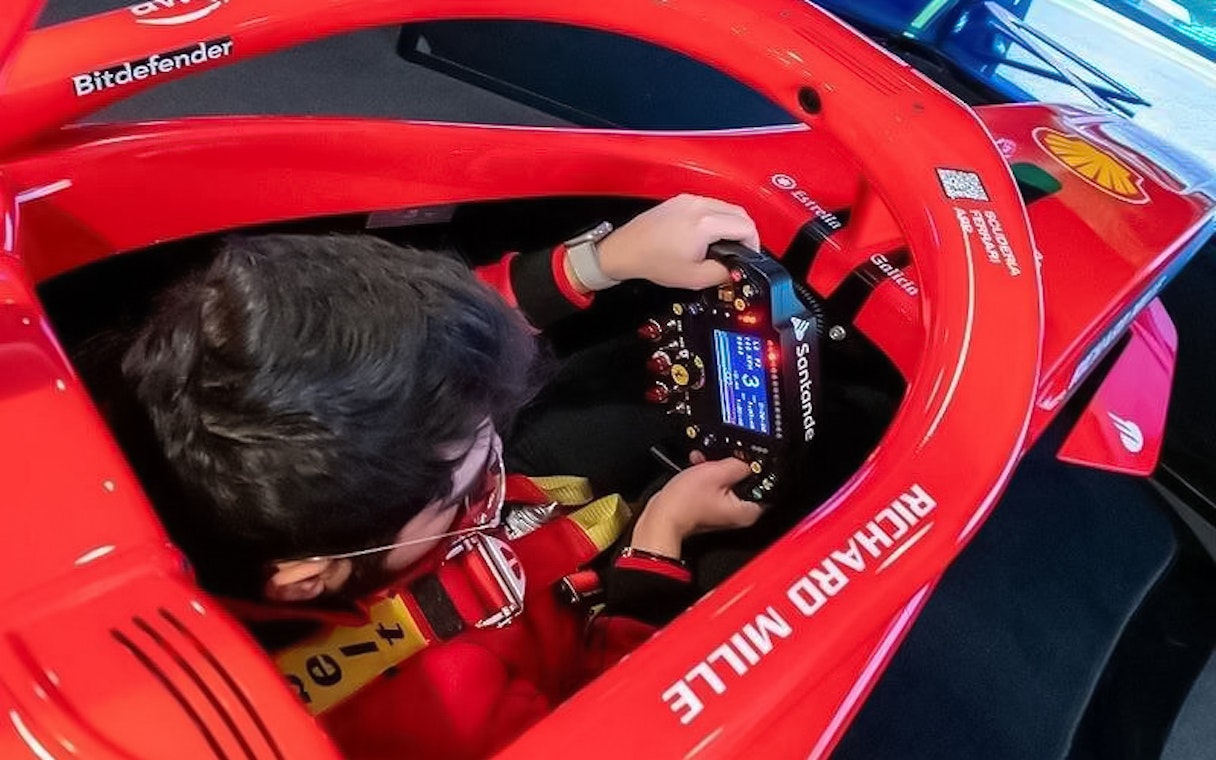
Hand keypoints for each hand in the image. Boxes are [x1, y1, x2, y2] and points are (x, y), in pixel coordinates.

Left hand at [595, 194, 760, 288]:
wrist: (625, 251)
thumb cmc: (652, 261)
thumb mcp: (694, 277)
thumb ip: (722, 273)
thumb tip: (736, 270)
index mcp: (705, 223)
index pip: (746, 226)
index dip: (754, 243)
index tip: (750, 255)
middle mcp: (698, 205)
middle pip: (739, 212)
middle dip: (746, 232)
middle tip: (742, 251)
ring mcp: (688, 200)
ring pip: (725, 206)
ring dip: (732, 224)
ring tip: (726, 244)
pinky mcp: (680, 200)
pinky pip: (709, 204)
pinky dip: (717, 218)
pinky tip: (710, 235)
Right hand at [630, 457, 762, 558]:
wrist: (662, 516)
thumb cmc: (685, 503)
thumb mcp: (716, 473)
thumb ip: (738, 464)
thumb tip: (748, 460)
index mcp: (748, 511)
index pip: (765, 484)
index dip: (755, 467)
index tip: (744, 457)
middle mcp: (739, 514)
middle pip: (745, 481)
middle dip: (731, 466)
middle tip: (720, 459)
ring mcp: (724, 512)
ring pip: (728, 482)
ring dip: (716, 469)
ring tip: (704, 461)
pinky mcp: (710, 508)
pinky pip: (715, 487)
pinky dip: (708, 476)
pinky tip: (698, 467)